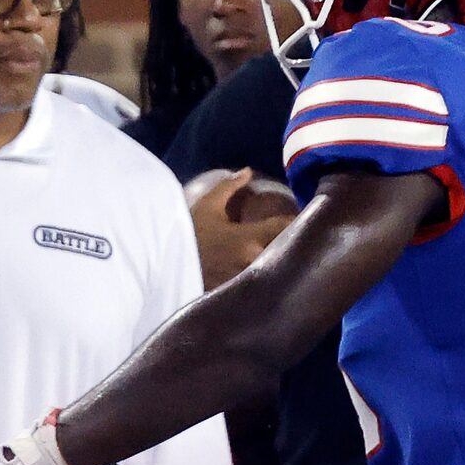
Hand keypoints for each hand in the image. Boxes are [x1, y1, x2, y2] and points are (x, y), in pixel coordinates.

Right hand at [183, 169, 294, 287]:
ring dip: (283, 259)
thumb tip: (247, 171)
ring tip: (288, 252)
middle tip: (299, 233)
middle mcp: (254, 259)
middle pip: (289, 250)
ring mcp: (248, 280)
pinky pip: (263, 283)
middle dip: (294, 241)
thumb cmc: (188, 236)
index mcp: (250, 237)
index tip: (300, 214)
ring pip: (278, 268)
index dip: (298, 218)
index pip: (287, 226)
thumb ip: (229, 186)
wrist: (165, 267)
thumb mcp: (207, 206)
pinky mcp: (240, 293)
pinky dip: (269, 275)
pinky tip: (269, 271)